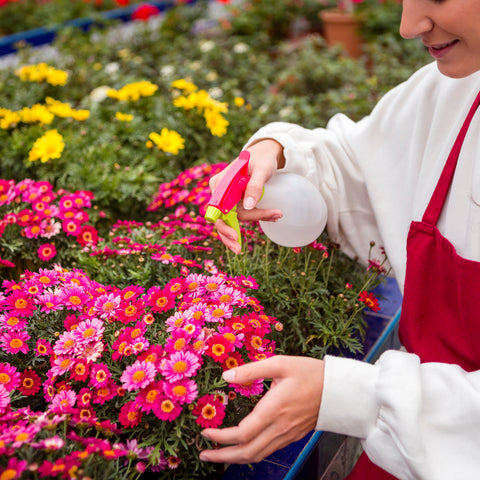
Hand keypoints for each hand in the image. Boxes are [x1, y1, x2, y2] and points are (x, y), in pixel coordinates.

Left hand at [199, 355, 324, 463]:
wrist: (340, 390)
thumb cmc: (311, 373)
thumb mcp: (280, 363)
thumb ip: (251, 370)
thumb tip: (226, 376)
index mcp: (273, 410)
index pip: (241, 434)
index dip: (220, 437)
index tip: (206, 431)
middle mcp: (279, 428)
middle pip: (246, 453)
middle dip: (222, 457)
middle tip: (204, 454)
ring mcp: (287, 435)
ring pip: (258, 455)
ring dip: (235, 459)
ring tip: (219, 455)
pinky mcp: (293, 436)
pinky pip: (268, 451)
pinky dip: (251, 453)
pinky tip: (244, 447)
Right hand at [209, 139, 285, 253]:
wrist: (265, 154)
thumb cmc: (262, 159)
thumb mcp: (261, 170)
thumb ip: (254, 186)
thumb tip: (248, 206)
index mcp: (220, 183)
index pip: (220, 209)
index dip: (224, 225)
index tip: (235, 236)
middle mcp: (219, 191)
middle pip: (222, 218)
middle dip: (230, 234)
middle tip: (239, 250)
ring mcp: (225, 197)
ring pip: (231, 219)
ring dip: (251, 222)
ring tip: (276, 215)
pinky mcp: (233, 202)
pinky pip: (238, 216)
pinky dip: (252, 219)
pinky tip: (270, 216)